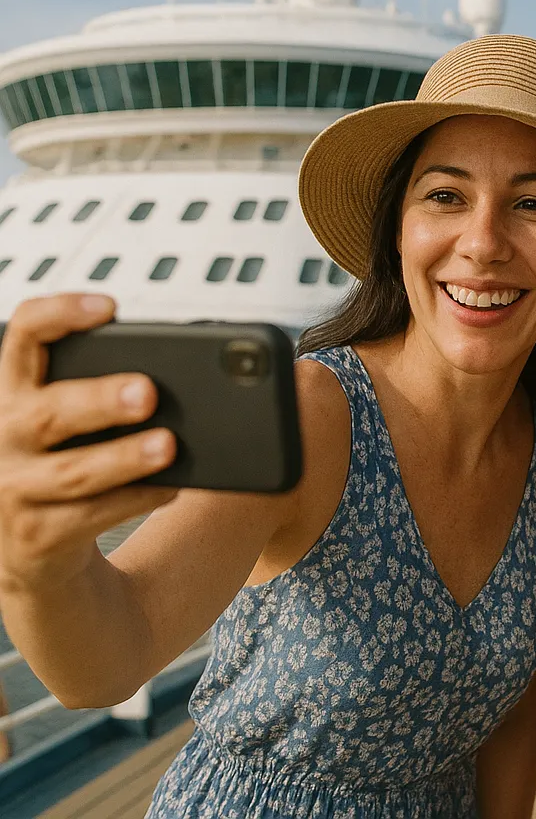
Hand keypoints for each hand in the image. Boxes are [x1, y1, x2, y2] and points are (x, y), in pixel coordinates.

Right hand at [0, 295, 178, 591]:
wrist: (35, 556)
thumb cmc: (68, 470)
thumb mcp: (72, 427)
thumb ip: (106, 396)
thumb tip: (189, 377)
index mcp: (13, 394)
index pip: (22, 335)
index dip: (59, 314)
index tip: (109, 307)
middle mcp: (2, 436)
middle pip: (47, 410)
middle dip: (98, 399)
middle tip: (146, 391)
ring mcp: (11, 490)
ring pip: (73, 471)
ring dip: (125, 457)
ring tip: (169, 445)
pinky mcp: (34, 536)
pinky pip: (90, 516)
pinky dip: (136, 498)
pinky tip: (171, 487)